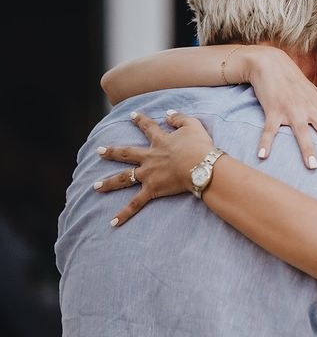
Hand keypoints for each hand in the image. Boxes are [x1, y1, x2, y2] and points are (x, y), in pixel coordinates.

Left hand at [95, 110, 213, 225]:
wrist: (201, 166)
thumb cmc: (199, 146)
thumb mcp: (193, 125)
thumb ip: (179, 118)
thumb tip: (168, 114)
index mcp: (160, 141)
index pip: (148, 127)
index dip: (140, 120)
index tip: (132, 115)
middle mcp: (150, 157)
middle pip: (127, 153)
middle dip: (112, 152)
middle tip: (99, 151)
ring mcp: (149, 174)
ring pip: (124, 178)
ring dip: (109, 182)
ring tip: (96, 186)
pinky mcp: (152, 189)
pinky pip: (136, 204)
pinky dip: (124, 213)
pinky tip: (113, 222)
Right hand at [244, 46, 316, 168]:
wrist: (271, 63)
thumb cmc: (294, 83)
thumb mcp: (314, 96)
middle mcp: (310, 109)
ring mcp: (291, 110)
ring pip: (301, 132)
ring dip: (307, 149)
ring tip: (313, 166)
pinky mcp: (273, 110)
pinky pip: (269, 131)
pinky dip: (265, 144)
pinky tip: (262, 157)